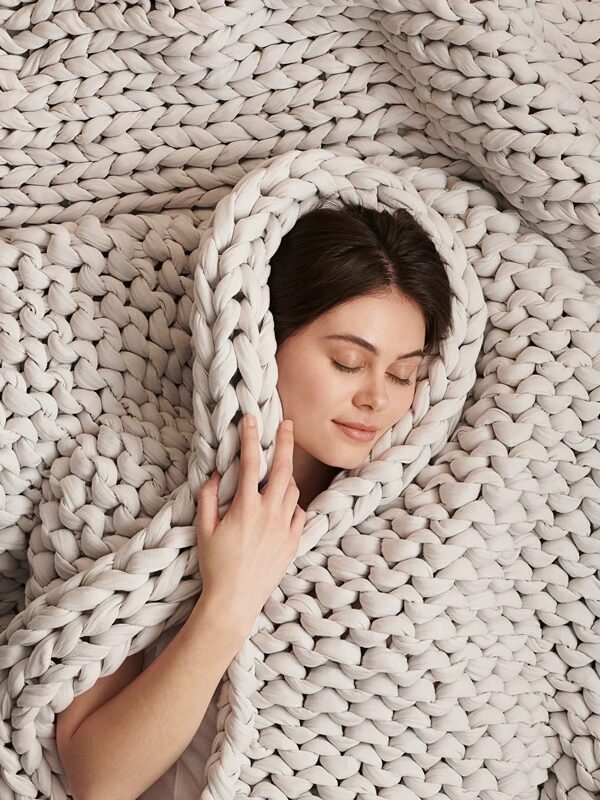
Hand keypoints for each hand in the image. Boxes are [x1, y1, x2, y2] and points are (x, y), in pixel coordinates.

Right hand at [195, 415, 305, 627]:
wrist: (235, 601)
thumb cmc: (215, 566)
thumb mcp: (203, 530)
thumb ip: (207, 498)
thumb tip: (213, 476)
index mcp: (245, 508)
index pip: (249, 463)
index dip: (250, 438)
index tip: (252, 419)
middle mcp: (269, 514)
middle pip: (283, 469)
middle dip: (286, 443)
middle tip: (288, 425)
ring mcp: (285, 528)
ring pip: (293, 490)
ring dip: (287, 475)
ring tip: (279, 469)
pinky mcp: (293, 541)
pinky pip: (300, 512)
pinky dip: (293, 503)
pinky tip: (285, 502)